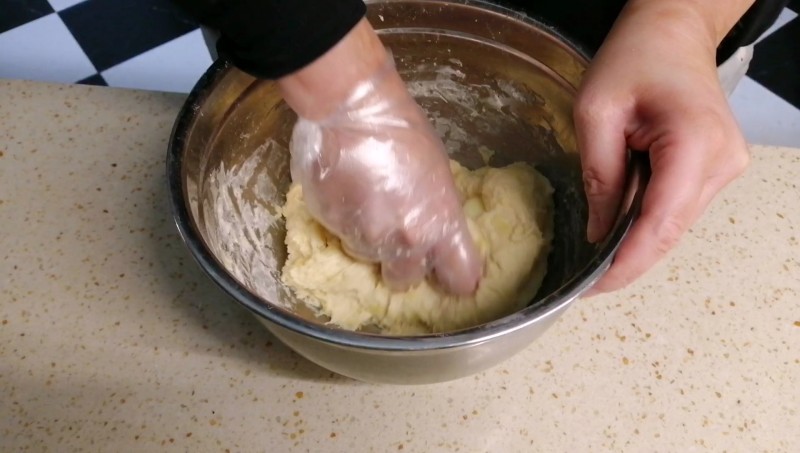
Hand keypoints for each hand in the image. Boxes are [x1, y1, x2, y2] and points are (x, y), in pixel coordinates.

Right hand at [278, 19, 481, 294]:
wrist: (350, 108)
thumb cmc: (404, 132)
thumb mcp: (439, 176)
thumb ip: (437, 214)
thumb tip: (431, 237)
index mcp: (439, 227)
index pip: (460, 280)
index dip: (454, 277)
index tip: (447, 270)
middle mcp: (403, 241)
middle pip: (405, 281)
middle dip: (402, 264)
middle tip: (397, 235)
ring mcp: (363, 237)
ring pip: (368, 256)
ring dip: (369, 237)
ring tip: (367, 197)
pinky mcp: (331, 226)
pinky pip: (341, 233)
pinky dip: (345, 218)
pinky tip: (348, 187)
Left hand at [575, 2, 749, 294]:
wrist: (671, 31)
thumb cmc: (635, 57)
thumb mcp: (596, 112)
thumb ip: (599, 176)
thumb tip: (598, 232)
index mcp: (693, 143)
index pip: (660, 223)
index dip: (626, 264)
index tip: (594, 288)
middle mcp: (720, 161)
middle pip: (670, 231)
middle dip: (628, 261)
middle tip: (587, 282)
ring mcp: (725, 166)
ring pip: (675, 224)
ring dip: (637, 241)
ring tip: (598, 253)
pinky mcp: (716, 167)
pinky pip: (678, 208)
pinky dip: (649, 221)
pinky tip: (621, 223)